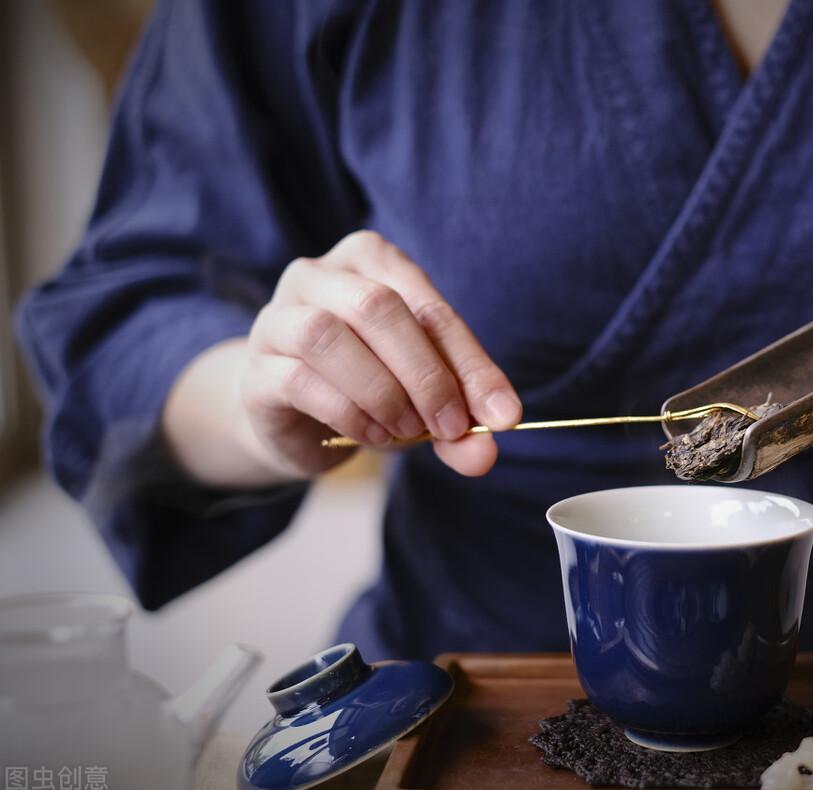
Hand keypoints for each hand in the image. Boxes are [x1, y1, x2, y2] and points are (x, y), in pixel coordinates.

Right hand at [169, 230, 522, 483]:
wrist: (294, 420)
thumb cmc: (369, 387)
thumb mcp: (424, 398)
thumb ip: (457, 421)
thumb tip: (485, 453)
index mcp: (371, 260)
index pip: (430, 307)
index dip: (471, 364)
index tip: (503, 416)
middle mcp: (317, 276)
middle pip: (378, 307)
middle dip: (427, 375)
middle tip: (452, 427)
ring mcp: (277, 317)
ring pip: (327, 334)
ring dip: (381, 389)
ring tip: (408, 430)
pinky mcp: (256, 368)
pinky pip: (299, 378)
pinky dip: (346, 411)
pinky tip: (372, 436)